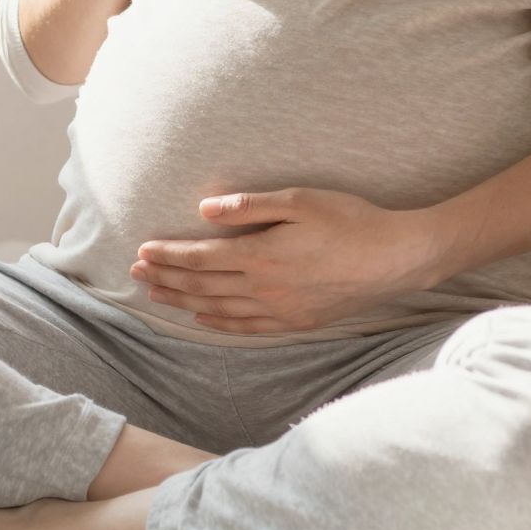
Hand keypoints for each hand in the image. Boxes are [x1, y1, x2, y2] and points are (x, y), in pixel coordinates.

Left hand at [131, 187, 446, 334]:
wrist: (395, 258)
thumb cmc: (350, 220)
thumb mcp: (301, 200)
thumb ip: (250, 206)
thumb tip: (206, 209)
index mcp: (262, 256)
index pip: (201, 259)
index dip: (169, 256)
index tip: (142, 251)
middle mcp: (264, 289)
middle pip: (202, 287)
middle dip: (166, 279)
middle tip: (135, 275)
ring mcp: (280, 310)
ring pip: (218, 309)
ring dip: (183, 301)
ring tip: (156, 295)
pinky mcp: (296, 321)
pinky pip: (246, 328)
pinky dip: (218, 324)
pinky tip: (203, 318)